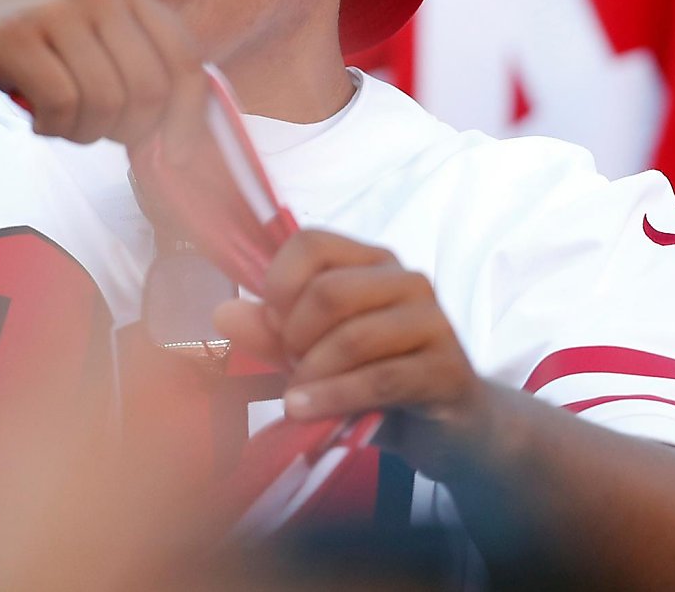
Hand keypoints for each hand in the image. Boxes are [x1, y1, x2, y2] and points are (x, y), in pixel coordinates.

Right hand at [0, 0, 207, 148]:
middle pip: (149, 92)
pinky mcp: (15, 36)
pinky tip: (36, 120)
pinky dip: (54, 128)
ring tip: (59, 121)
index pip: (184, 62)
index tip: (173, 158)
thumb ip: (136, 66)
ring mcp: (54, 10)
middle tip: (92, 132)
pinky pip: (63, 106)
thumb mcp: (86, 38)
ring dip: (84, 133)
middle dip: (126, 132)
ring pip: (106, 104)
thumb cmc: (22, 43)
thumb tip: (187, 134)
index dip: (186, 119)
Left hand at [212, 229, 491, 479]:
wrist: (451, 430)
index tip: (271, 324)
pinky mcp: (447, 369)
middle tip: (288, 367)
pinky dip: (334, 397)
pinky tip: (306, 411)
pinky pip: (380, 379)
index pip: (312, 243)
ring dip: (313, 373)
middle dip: (295, 336)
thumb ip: (272, 333)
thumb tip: (223, 313)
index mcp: (371, 262)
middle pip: (330, 291)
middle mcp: (405, 281)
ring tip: (295, 397)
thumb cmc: (377, 383)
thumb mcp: (316, 356)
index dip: (279, 283)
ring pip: (354, 337)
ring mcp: (433, 322)